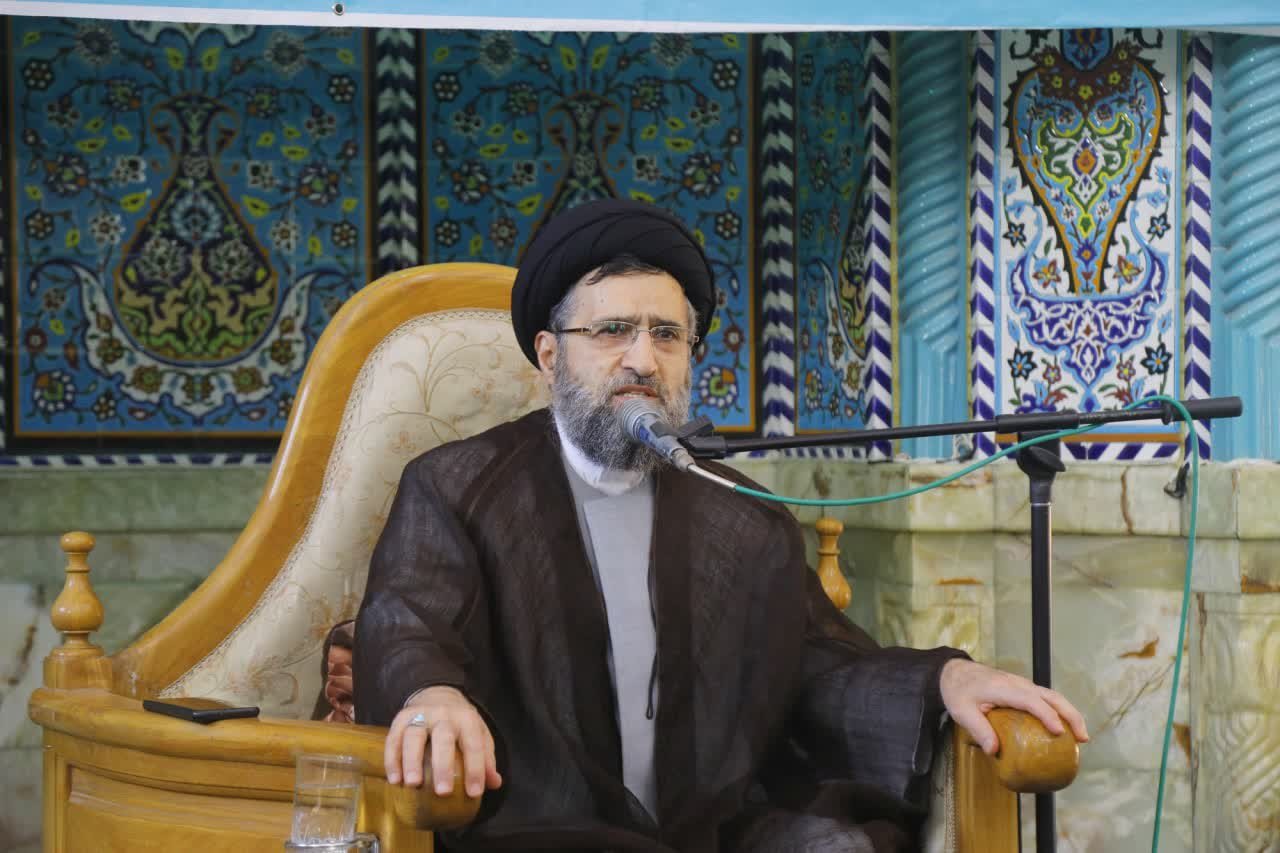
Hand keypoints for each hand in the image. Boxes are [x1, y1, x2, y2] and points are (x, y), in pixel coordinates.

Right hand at [385, 685, 501, 797]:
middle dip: (443, 766)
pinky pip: (393, 739)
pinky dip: (392, 760)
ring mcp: (420, 715)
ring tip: (413, 784)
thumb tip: (494, 783)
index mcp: (466, 719)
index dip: (476, 769)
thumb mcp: (479, 733)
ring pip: (414, 736)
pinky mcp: (401, 718)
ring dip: (412, 761)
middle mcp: (443, 714)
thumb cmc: (460, 723)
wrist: (437, 693)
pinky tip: (395, 780)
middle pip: (443, 738)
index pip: (473, 744)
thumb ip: (486, 758)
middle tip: (443, 791)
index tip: (474, 793)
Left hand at [939, 658, 1088, 755]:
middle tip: (1082, 738)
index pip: (1032, 700)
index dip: (1047, 715)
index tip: (1059, 732)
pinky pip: (1046, 698)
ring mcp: (1022, 684)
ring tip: (1081, 737)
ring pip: (1053, 696)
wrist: (954, 672)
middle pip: (1052, 696)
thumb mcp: (962, 712)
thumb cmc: (958, 691)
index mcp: (1004, 688)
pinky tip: (1063, 729)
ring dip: (1069, 713)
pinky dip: (1059, 711)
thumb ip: (978, 730)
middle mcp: (1018, 683)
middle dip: (1071, 715)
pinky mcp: (1023, 688)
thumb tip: (994, 751)